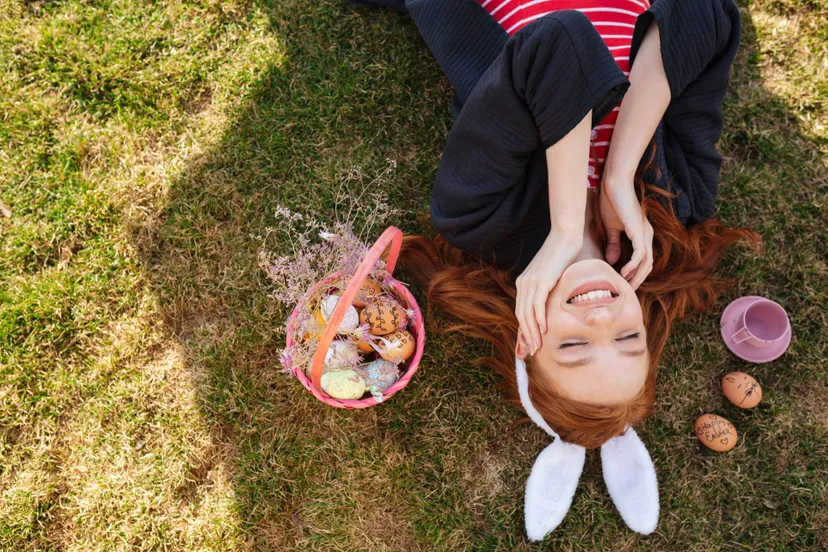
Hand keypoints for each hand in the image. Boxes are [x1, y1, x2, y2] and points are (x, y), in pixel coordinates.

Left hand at [515, 232, 581, 356]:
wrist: (566, 237)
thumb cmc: (564, 256)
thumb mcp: (553, 277)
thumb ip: (550, 291)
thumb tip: (556, 307)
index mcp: (524, 284)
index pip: (520, 312)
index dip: (524, 330)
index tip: (528, 345)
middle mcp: (524, 283)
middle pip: (521, 315)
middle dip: (526, 336)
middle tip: (532, 351)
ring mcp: (531, 281)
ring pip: (527, 313)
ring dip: (532, 332)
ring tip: (538, 346)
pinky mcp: (541, 280)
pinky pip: (537, 304)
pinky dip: (539, 319)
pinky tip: (544, 330)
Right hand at [599, 177, 652, 289]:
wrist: (614, 184)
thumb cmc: (611, 202)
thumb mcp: (611, 228)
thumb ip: (613, 244)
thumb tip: (613, 261)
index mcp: (641, 234)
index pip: (643, 260)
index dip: (635, 273)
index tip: (623, 283)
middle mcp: (646, 235)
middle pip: (648, 265)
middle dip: (638, 279)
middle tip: (626, 291)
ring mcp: (644, 233)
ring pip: (646, 263)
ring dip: (636, 276)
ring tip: (625, 286)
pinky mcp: (639, 231)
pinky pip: (640, 254)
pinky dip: (632, 265)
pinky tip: (622, 272)